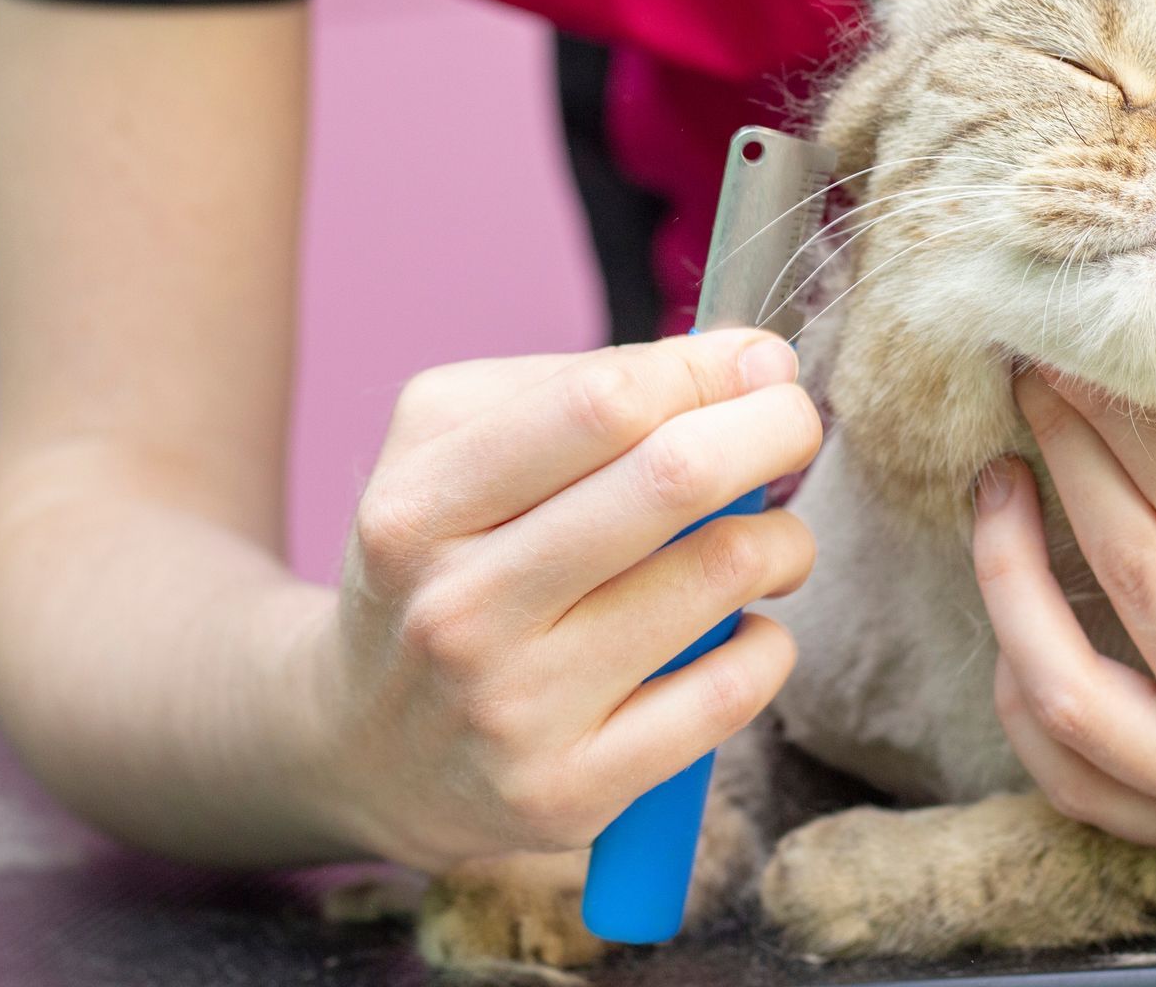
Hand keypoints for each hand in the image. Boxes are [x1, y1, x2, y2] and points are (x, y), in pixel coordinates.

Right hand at [312, 330, 820, 869]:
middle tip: (797, 422)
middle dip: (773, 429)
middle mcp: (460, 610)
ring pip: (720, 577)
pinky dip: (768, 644)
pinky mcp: (570, 793)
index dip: (707, 368)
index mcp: (421, 507)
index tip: (760, 361)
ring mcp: (516, 710)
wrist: (358, 749)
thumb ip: (574, 389)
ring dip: (782, 540)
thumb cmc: (440, 565)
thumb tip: (735, 363)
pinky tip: (742, 630)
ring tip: (770, 540)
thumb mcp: (446, 450)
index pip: (602, 404)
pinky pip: (730, 693)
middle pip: (674, 478)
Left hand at [972, 369, 1155, 890]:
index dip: (1130, 417)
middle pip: (1128, 575)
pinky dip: (1026, 693)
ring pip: (1060, 694)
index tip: (1086, 343)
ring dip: (1008, 579)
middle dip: (1069, 456)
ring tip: (997, 485)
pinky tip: (1017, 614)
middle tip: (1034, 373)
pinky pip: (1073, 778)